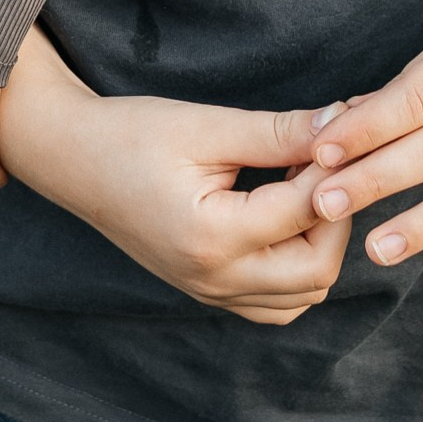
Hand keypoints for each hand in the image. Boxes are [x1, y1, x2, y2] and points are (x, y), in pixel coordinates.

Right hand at [0, 39, 349, 325]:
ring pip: (303, 295)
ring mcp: (210, 293)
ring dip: (320, 242)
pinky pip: (275, 301)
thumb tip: (344, 120)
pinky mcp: (208, 290)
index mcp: (213, 238)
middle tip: (327, 159)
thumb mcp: (208, 125)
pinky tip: (286, 213)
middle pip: (318, 271)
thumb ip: (279, 131)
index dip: (337, 167)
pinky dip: (297, 265)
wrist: (73, 161)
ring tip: (305, 182)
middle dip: (338, 213)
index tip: (349, 127)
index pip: (308, 212)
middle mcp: (214, 280)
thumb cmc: (133, 135)